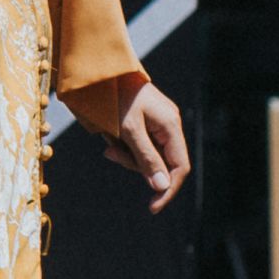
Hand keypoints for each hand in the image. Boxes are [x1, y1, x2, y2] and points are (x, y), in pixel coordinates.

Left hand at [74, 79, 190, 212]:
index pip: (179, 166)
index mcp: (171, 126)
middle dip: (136, 164)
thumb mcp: (128, 130)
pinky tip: (108, 137)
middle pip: (161, 162)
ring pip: (147, 154)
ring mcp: (156, 123)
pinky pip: (137, 144)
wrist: (99, 70)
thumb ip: (146, 158)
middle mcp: (168, 125)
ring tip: (108, 142)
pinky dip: (123, 146)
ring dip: (126, 155)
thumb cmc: (114, 97)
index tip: (152, 207)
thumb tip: (162, 187)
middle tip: (110, 153)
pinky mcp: (143, 122)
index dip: (168, 188)